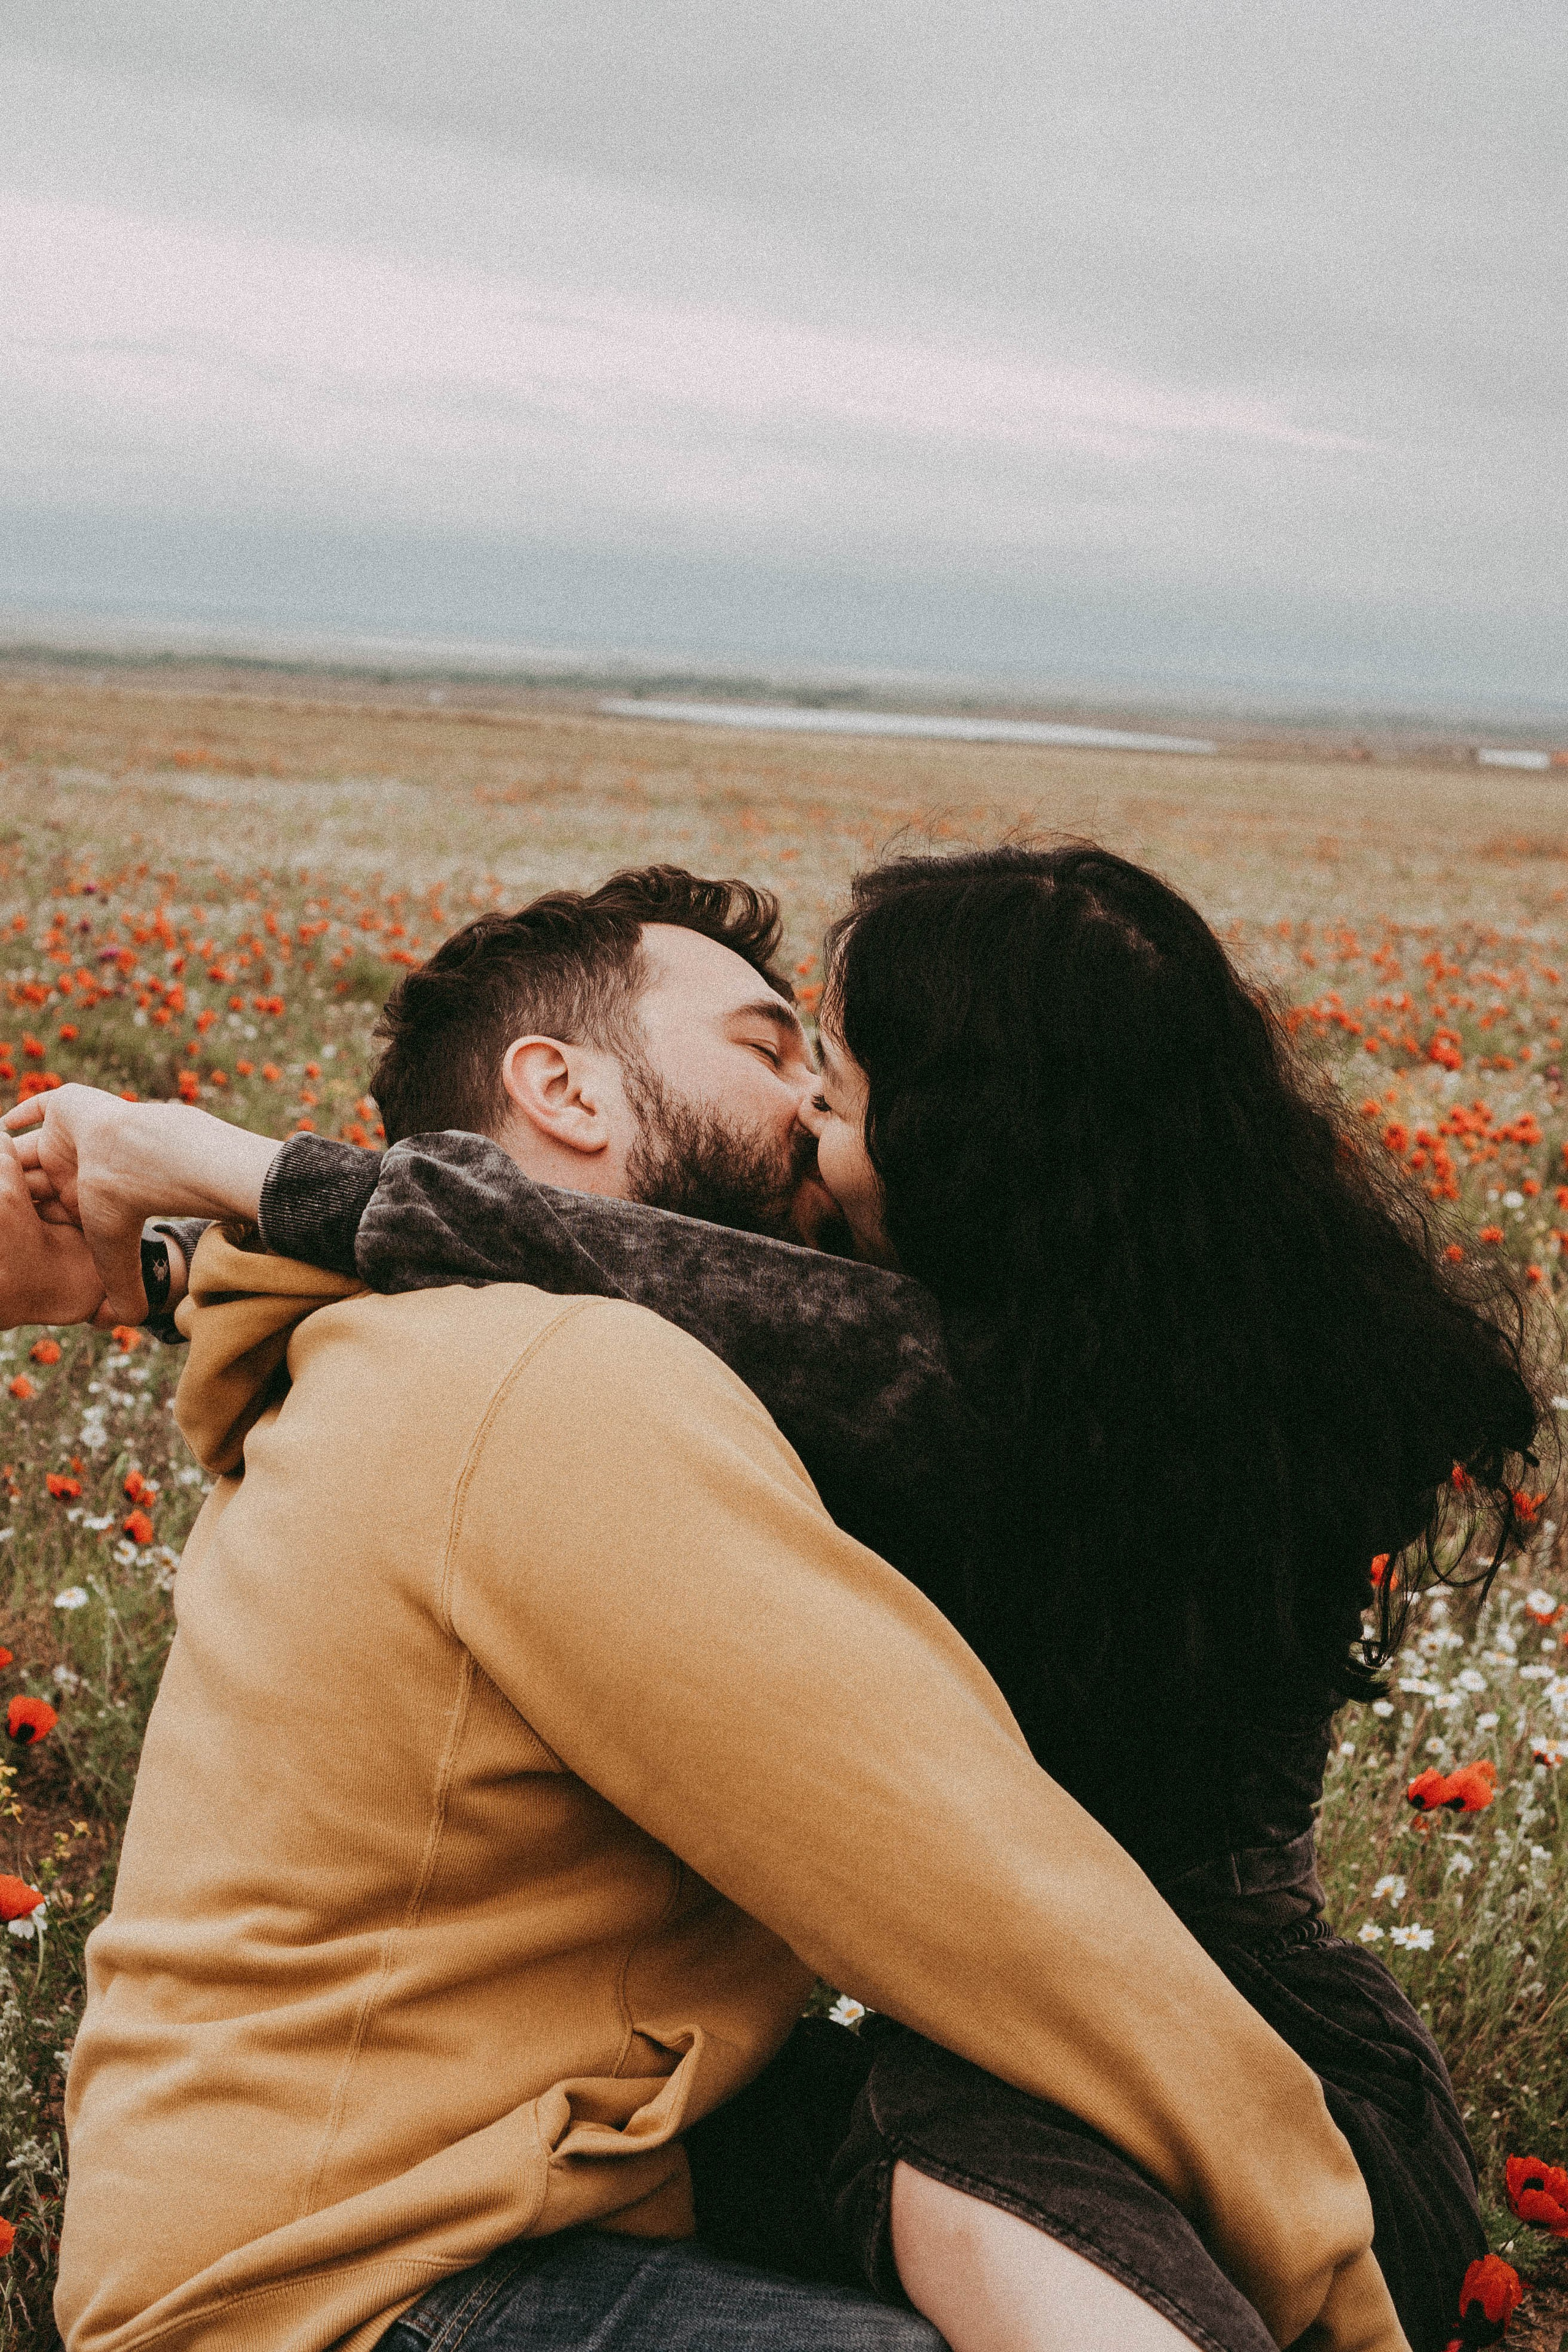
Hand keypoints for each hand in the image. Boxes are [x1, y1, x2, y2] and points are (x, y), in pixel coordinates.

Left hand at [3, 1086, 281, 1325]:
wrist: (148, 1158)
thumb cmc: (125, 1205)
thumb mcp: (112, 1254)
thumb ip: (120, 1287)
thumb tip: (117, 1324)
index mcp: (84, 1197)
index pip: (42, 1205)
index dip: (20, 1213)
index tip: (5, 1227)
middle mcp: (77, 1167)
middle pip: (30, 1176)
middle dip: (9, 1186)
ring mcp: (73, 1136)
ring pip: (28, 1146)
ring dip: (5, 1153)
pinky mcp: (70, 1107)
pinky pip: (37, 1109)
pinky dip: (18, 1115)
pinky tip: (1, 1125)